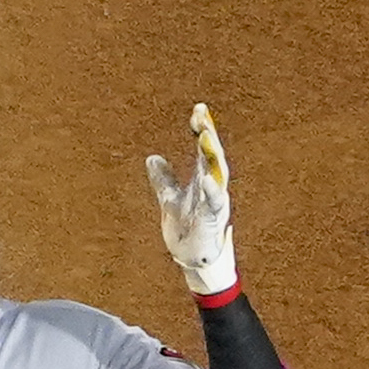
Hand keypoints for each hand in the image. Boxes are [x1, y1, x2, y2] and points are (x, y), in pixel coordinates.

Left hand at [145, 103, 237, 295]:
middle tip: (202, 116)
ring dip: (211, 155)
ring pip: (217, 173)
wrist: (191, 258)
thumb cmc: (185, 228)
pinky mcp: (212, 220)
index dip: (201, 129)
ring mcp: (214, 202)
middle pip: (212, 155)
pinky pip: (214, 202)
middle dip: (208, 135)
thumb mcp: (169, 199)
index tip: (198, 109)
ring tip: (204, 136)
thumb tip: (152, 158)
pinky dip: (212, 190)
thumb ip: (163, 179)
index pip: (202, 149)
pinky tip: (207, 177)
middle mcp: (211, 186)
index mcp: (202, 179)